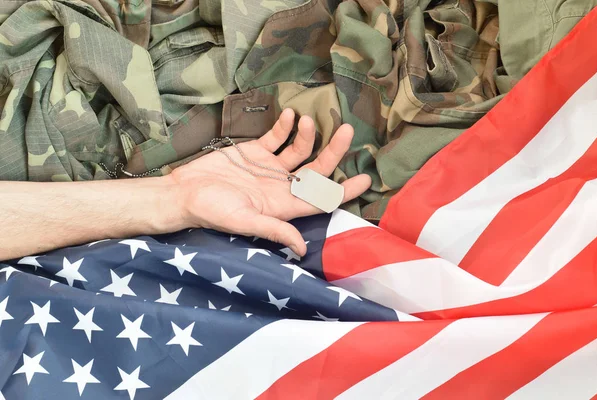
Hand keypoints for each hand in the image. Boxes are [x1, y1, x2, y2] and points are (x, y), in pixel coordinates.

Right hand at [169, 109, 370, 255]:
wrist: (184, 192)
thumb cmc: (211, 211)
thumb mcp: (242, 221)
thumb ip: (273, 229)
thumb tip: (303, 248)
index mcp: (284, 205)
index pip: (321, 199)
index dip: (344, 190)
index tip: (366, 179)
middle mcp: (282, 187)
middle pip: (316, 169)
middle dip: (334, 152)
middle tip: (348, 131)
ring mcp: (270, 168)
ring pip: (300, 150)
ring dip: (307, 135)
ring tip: (307, 121)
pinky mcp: (256, 153)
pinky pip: (277, 138)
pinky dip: (285, 127)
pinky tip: (290, 116)